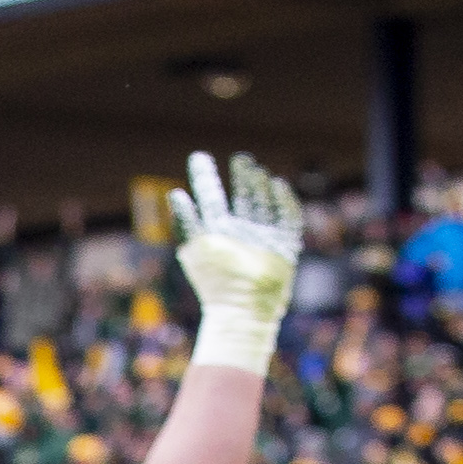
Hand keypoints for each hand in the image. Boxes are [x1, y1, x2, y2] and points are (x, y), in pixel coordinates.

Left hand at [168, 148, 303, 368]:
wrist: (242, 306)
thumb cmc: (215, 279)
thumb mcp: (196, 246)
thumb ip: (188, 220)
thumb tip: (175, 193)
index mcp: (217, 233)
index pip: (211, 198)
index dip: (204, 178)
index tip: (198, 157)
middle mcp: (240, 233)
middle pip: (243, 198)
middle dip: (241, 178)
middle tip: (239, 159)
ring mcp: (263, 239)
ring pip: (264, 204)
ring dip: (261, 186)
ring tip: (255, 169)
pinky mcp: (284, 246)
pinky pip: (288, 219)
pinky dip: (284, 202)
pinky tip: (277, 185)